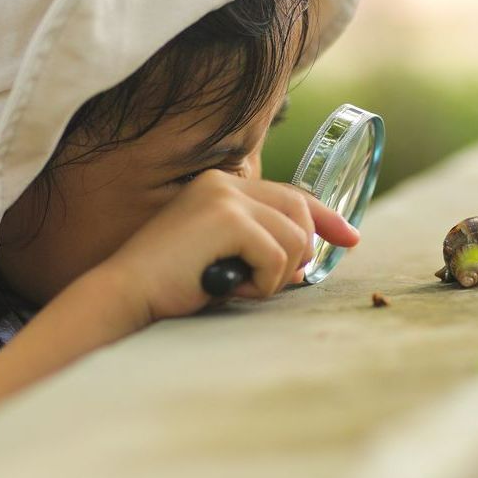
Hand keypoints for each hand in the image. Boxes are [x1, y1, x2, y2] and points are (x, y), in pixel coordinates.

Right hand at [91, 170, 360, 324]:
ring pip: (293, 238)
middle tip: (274, 282)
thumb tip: (309, 256)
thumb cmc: (170, 285)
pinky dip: (261, 282)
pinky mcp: (227, 219)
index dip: (325, 216)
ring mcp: (225, 198)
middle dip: (299, 253)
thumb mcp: (221, 256)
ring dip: (275, 275)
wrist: (127, 294)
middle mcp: (224, 182)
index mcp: (220, 185)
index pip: (289, 193)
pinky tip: (229, 287)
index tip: (350, 238)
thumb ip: (258, 244)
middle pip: (299, 211)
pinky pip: (276, 256)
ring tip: (237, 285)